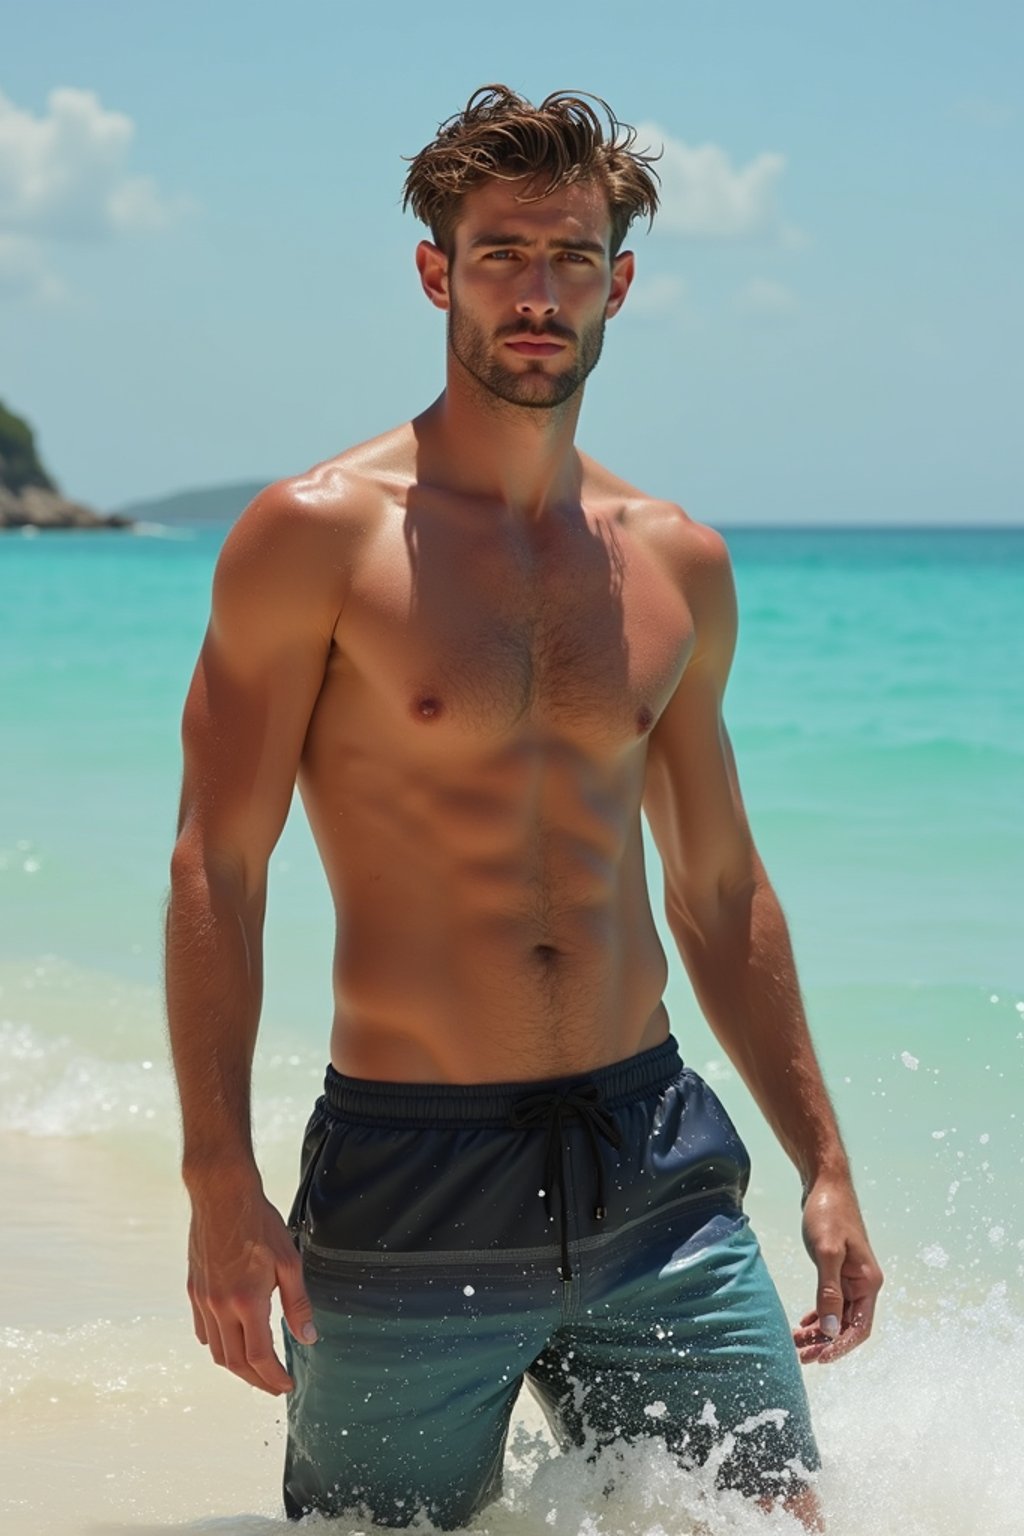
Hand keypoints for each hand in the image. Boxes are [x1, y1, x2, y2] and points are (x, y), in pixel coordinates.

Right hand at [186, 1173, 317, 1393]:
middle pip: (236, 1362)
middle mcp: (220, 1307)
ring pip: (217, 1350)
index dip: (274, 1378)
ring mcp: (203, 1300)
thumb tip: (308, 1338)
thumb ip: (298, 1304)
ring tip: (256, 1369)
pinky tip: (232, 1342)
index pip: (260, 1357)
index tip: (286, 1386)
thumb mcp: (289, 1262)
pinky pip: (203, 1331)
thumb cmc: (259, 1223)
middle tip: (274, 1385)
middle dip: (256, 1380)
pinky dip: (218, 1345)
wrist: (221, 1195)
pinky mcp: (194, 1290)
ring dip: (237, 1366)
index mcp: (247, 1302)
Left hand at [794, 1176, 883, 1364]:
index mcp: (868, 1282)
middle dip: (826, 1344)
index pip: (859, 1328)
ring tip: (796, 1344)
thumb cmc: (828, 1214)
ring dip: (820, 1332)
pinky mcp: (839, 1270)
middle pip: (848, 1326)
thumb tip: (829, 1331)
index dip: (840, 1347)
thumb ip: (828, 1292)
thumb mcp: (826, 1253)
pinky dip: (819, 1315)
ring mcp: (852, 1277)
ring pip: (838, 1316)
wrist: (825, 1184)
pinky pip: (832, 1302)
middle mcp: (864, 1283)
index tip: (818, 1359)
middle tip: (800, 1357)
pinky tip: (803, 1324)